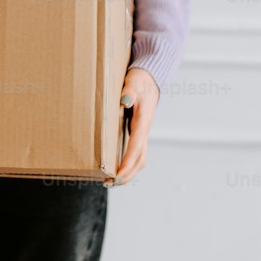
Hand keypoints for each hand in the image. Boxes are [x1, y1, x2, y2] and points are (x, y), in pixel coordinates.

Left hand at [113, 67, 159, 185]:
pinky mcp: (139, 133)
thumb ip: (129, 91)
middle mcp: (144, 130)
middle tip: (110, 183)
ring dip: (128, 172)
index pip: (136, 146)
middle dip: (127, 174)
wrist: (150, 78)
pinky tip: (117, 168)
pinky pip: (136, 153)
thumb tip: (125, 100)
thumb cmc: (140, 80)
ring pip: (140, 159)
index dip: (127, 162)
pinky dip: (128, 164)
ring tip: (112, 181)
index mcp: (143, 121)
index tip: (118, 174)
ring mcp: (143, 133)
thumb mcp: (133, 82)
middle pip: (140, 159)